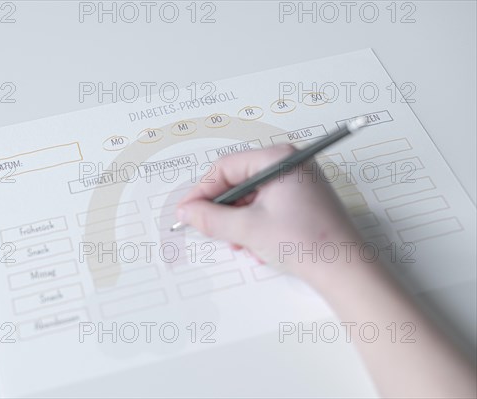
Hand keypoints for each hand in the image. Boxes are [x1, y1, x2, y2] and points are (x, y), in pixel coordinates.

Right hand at [176, 144, 361, 283]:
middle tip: (208, 229)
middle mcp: (289, 164)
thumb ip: (211, 218)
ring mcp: (297, 182)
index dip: (202, 191)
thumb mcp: (248, 229)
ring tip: (237, 244)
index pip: (226, 167)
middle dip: (223, 209)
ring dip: (237, 221)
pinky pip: (267, 206)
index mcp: (278, 158)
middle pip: (239, 181)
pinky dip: (255, 224)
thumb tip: (186, 212)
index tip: (187, 212)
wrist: (345, 270)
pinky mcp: (302, 201)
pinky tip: (256, 246)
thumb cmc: (304, 241)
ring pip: (251, 197)